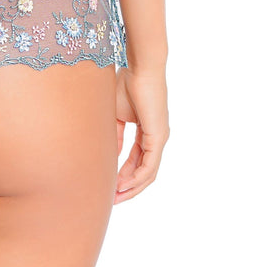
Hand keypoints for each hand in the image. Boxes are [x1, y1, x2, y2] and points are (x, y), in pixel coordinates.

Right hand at [114, 68, 168, 203]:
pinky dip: (137, 177)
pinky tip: (124, 185)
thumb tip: (111, 153)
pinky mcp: (158, 137)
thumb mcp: (116, 114)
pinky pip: (150, 165)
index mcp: (146, 130)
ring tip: (116, 196)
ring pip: (148, 172)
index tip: (108, 184)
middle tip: (112, 198)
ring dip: (133, 187)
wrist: (139, 68)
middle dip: (128, 186)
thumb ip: (115, 135)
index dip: (122, 173)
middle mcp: (156, 137)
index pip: (136, 159)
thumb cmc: (126, 83)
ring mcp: (159, 138)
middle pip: (144, 171)